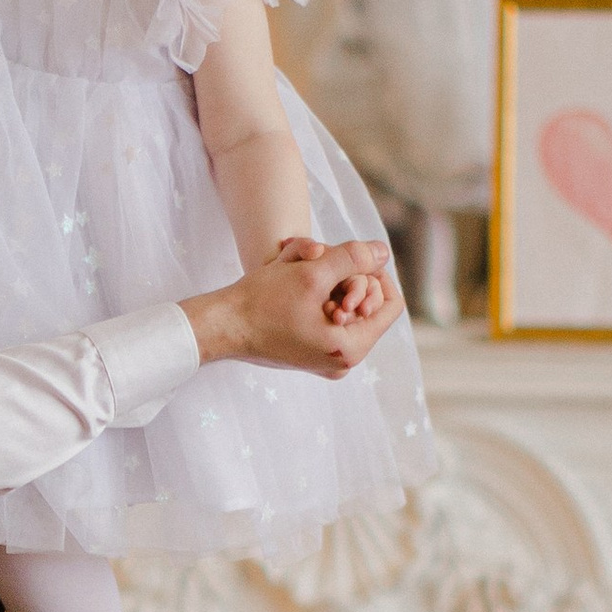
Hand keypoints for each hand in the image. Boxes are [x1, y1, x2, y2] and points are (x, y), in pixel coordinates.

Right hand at [183, 237, 400, 379]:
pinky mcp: (308, 351)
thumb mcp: (312, 273)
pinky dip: (315, 292)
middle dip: (346, 274)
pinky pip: (326, 315)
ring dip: (328, 278)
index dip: (377, 274)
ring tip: (301, 264)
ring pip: (344, 305)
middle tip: (320, 258)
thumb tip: (383, 251)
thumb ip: (354, 259)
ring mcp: (324, 358)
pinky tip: (292, 277)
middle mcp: (341, 360)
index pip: (391, 306)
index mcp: (349, 348)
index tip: (352, 257)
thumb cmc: (261, 302)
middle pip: (367, 305)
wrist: (220, 326)